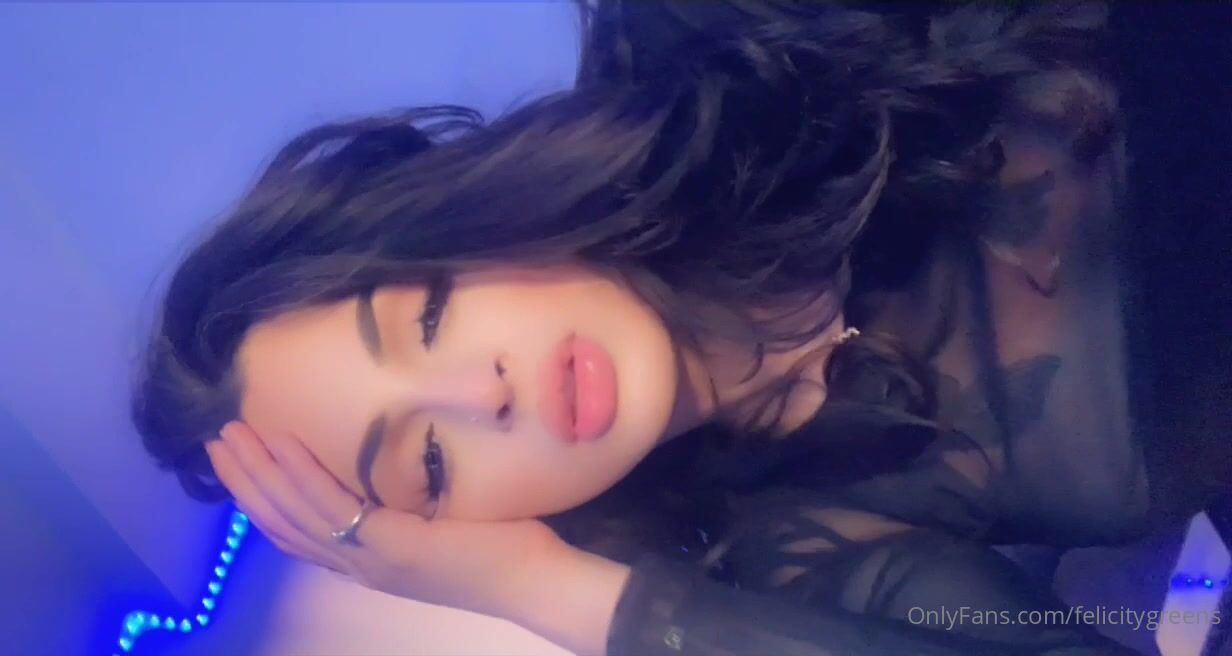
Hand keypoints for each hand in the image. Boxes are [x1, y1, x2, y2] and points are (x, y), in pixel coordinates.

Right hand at [205, 421, 569, 620]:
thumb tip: (393, 468)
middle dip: (244, 482)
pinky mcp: (389, 546)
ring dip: (257, 473)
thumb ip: (405, 507)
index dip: (261, 499)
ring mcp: (369, 559)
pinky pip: (331, 506)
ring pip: (293, 514)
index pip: (296, 533)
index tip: (240, 463)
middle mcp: (357, 565)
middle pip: (280, 524)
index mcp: (366, 561)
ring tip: (230, 435)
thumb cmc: (499, 549)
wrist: (534, 580)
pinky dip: (300, 474)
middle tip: (217, 442)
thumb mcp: (436, 525)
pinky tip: (281, 443)